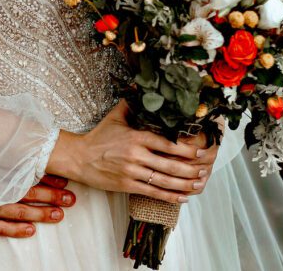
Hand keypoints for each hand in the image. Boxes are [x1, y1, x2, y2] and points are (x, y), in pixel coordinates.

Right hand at [0, 175, 75, 237]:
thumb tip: (10, 146)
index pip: (25, 175)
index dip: (46, 177)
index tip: (64, 177)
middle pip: (28, 194)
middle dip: (52, 196)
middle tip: (71, 198)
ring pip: (19, 212)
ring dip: (40, 213)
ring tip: (58, 215)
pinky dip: (16, 230)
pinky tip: (30, 231)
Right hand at [45, 101, 210, 203]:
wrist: (78, 158)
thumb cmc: (99, 137)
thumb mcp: (115, 116)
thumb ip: (131, 102)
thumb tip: (139, 85)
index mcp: (136, 137)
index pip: (167, 144)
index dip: (186, 149)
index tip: (200, 151)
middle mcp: (136, 155)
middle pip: (170, 165)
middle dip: (190, 169)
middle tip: (204, 170)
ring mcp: (131, 172)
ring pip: (164, 181)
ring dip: (184, 184)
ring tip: (198, 184)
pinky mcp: (127, 185)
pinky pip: (153, 193)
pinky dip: (170, 196)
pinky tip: (183, 197)